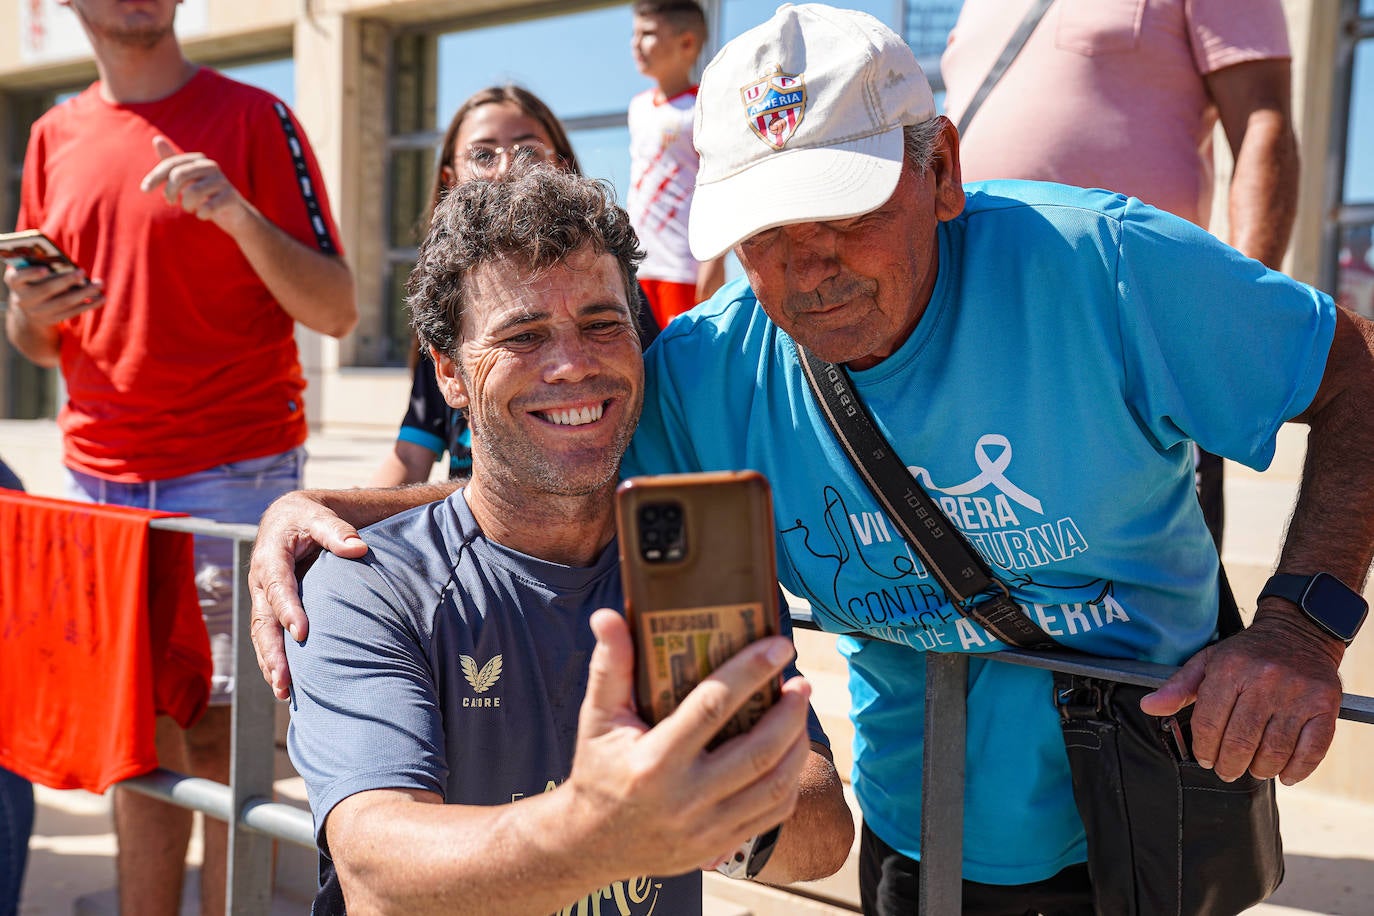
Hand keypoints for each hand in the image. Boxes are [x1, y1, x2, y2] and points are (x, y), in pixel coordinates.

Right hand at [4, 262, 102, 329]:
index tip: (45, 269)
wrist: (28, 310)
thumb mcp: (29, 272)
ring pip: (63, 302)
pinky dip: (87, 305)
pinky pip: (71, 312)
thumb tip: (64, 261)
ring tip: (99, 284)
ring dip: (83, 293)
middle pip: (46, 290)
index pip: (18, 277)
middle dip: (65, 281)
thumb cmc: (33, 280)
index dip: (31, 273)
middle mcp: (23, 299)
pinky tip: (101, 298)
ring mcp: (37, 312)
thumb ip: (39, 264)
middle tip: (82, 272)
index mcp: (14, 282)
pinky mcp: (51, 320)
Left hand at [140, 135, 254, 232]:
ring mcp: (222, 181)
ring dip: (186, 204)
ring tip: (189, 208)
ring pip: (193, 192)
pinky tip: (203, 215)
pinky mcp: (231, 197)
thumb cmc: (206, 194)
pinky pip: (208, 207)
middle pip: (179, 175)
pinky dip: (201, 214)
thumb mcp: (187, 178)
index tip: (144, 190)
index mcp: (198, 160)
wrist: (234, 213)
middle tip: (170, 202)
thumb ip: (172, 161)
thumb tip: (157, 138)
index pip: (171, 164)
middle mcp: (211, 167)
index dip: (155, 177)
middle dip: (170, 191)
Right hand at [248, 491, 368, 699]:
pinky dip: (272, 661)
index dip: (288, 610)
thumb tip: (359, 548)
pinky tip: (284, 685)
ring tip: (283, 692)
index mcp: (271, 558)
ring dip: (270, 664)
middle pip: (263, 621)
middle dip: (273, 652)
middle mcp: (260, 582)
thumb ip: (337, 532)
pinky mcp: (267, 609)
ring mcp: (261, 598)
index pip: (278, 587)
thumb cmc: (307, 520)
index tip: (301, 632)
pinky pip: (266, 638)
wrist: (286, 519)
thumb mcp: (320, 518)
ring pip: (261, 635)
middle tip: (285, 679)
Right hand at [564, 610, 810, 877]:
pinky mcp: (720, 845)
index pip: (712, 706)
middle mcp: (684, 798)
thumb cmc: (598, 770)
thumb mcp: (597, 718)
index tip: (778, 646)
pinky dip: (790, 780)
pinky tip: (790, 753)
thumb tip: (606, 615)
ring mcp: (706, 828)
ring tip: (800, 711)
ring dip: (797, 744)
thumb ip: (610, 666)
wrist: (592, 845)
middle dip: (789, 712)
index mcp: (653, 761)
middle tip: (800, 682)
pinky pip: (772, 814)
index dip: (750, 672)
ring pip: (774, 785)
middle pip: (757, 751)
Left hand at [1141, 612, 1343, 784]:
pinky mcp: (1325, 704)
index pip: (1210, 723)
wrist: (1297, 633)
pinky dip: (1297, 769)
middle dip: (1229, 765)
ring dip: (1261, 769)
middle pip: (1241, 741)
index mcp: (1229, 669)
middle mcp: (1264, 679)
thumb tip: (1148, 707)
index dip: (1205, 749)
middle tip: (1227, 771)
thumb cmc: (1246, 654)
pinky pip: (1312, 749)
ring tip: (1253, 769)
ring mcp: (1297, 693)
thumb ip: (1178, 687)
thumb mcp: (1208, 662)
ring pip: (1275, 750)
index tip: (1205, 759)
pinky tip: (1284, 774)